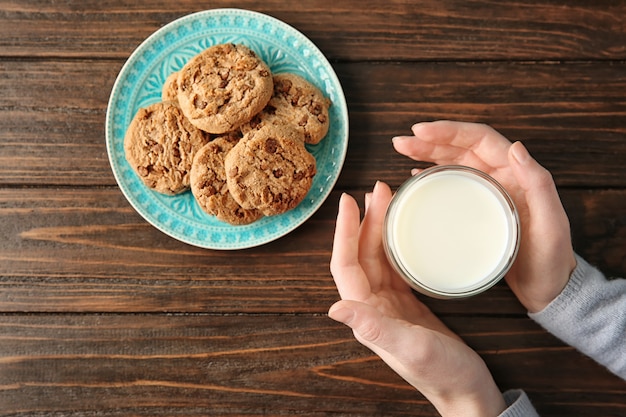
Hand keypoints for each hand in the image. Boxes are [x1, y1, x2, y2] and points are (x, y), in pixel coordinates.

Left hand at [329, 181, 506, 416]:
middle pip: (361, 255)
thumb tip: (334, 308)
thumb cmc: (442, 375)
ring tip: (388, 199)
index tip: (348, 202)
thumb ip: (374, 329)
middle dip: (365, 221)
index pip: (346, 265)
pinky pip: (395, 265)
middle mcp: (373, 306)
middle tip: (378, 189)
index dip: (345, 233)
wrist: (467, 391)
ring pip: (377, 257)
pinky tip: (401, 229)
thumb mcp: (412, 349)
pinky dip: (395, 244)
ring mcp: (390, 304)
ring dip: (379, 228)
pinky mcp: (408, 303)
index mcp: (368, 315)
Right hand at [392, 120, 576, 311]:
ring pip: (453, 163)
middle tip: (401, 143)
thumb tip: (516, 147)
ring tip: (403, 150)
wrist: (548, 288)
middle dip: (430, 140)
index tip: (422, 132)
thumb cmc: (551, 258)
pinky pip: (452, 183)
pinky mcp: (477, 210)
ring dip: (427, 153)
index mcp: (515, 173)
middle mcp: (500, 177)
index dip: (450, 131)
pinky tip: (416, 175)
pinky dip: (433, 175)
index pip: (479, 139)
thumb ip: (538, 184)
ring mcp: (487, 192)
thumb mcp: (550, 222)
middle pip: (461, 148)